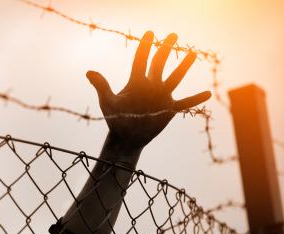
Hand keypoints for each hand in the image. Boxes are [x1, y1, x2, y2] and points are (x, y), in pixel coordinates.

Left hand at [86, 32, 210, 149]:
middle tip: (173, 35)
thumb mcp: (107, 103)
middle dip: (165, 49)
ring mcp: (161, 96)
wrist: (126, 137)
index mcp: (135, 81)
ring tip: (193, 53)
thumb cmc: (114, 119)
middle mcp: (150, 85)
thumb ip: (102, 86)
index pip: (141, 59)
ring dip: (183, 67)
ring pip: (175, 78)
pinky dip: (195, 99)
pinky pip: (185, 103)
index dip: (145, 46)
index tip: (150, 33)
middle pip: (159, 63)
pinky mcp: (169, 109)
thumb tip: (89, 72)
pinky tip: (207, 94)